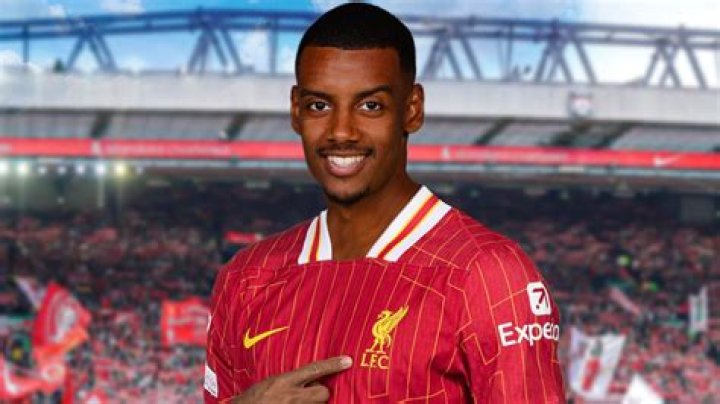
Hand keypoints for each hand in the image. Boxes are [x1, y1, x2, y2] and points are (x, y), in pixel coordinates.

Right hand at [228, 355, 352, 402]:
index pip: (314, 370)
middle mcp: (291, 397)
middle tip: (311, 393)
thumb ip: (288, 380)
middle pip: (323, 392)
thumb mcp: (268, 383)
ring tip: (299, 401)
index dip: (333, 365)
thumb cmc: (251, 400)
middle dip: (321, 392)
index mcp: (283, 382)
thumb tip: (307, 378)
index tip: (348, 360)